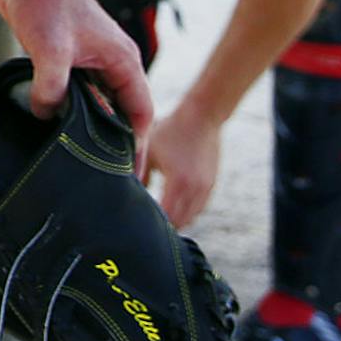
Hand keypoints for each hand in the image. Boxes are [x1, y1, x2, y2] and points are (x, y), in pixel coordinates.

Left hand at [0, 0, 153, 173]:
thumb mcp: (51, 50)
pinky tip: (60, 127)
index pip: (140, 112)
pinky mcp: (70, 57)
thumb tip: (47, 116)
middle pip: (122, 110)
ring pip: (99, 101)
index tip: (130, 173)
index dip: (136, 144)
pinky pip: (79, 91)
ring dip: (92, 125)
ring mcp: (92, 59)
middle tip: (107, 173)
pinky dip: (73, 109)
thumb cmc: (46, 2)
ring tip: (84, 157)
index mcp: (123, 60)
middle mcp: (113, 62)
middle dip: (116, 140)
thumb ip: (53, 88)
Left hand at [145, 98, 221, 227]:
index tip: (140, 224)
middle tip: (148, 224)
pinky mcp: (211, 184)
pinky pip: (199, 207)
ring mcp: (206, 188)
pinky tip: (174, 204)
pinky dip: (188, 210)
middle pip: (181, 222)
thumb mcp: (149, 149)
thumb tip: (129, 190)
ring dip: (178, 219)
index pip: (167, 216)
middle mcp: (195, 190)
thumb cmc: (170, 129)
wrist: (202, 115)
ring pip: (192, 216)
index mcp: (178, 182)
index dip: (154, 223)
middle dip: (165, 225)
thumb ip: (139, 172)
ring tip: (160, 217)